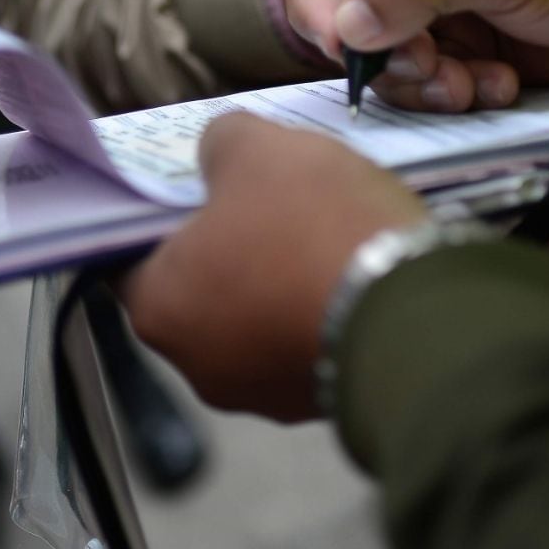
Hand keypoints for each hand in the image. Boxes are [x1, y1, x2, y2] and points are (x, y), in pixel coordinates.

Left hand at [120, 113, 427, 420]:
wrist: (411, 311)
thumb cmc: (313, 227)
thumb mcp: (262, 149)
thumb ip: (222, 142)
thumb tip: (217, 151)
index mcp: (157, 307)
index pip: (136, 256)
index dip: (175, 217)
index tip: (217, 191)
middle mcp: (195, 366)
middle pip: (205, 294)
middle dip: (239, 256)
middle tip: (283, 213)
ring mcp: (263, 395)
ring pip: (262, 327)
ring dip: (286, 292)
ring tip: (334, 248)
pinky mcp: (323, 406)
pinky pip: (314, 348)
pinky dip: (328, 319)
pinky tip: (362, 284)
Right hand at [282, 0, 548, 111]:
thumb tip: (348, 22)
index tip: (341, 45)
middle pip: (354, 17)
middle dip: (388, 53)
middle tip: (430, 66)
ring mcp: (447, 4)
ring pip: (393, 59)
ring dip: (427, 82)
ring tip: (474, 83)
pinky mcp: (476, 47)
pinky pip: (436, 83)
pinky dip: (461, 91)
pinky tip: (502, 83)